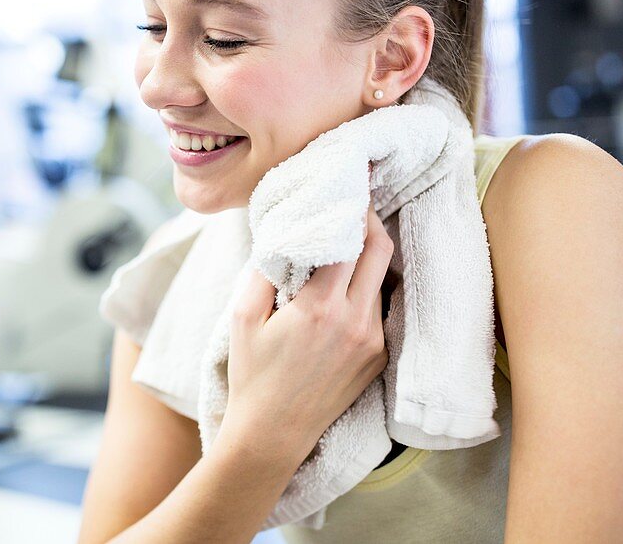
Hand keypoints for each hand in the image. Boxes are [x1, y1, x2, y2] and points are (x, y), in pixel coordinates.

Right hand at [221, 201, 393, 463]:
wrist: (273, 436)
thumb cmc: (251, 376)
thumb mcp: (242, 317)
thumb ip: (264, 270)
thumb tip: (282, 234)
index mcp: (321, 307)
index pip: (350, 239)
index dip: (351, 208)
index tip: (346, 187)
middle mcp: (356, 321)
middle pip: (381, 250)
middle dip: (370, 221)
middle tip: (356, 203)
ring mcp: (372, 341)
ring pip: (380, 279)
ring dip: (366, 257)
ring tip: (343, 244)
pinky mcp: (378, 358)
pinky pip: (378, 308)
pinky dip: (364, 289)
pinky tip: (342, 287)